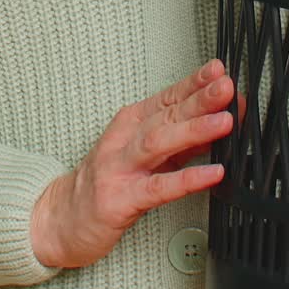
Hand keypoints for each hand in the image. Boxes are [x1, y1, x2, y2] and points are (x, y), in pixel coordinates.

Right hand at [30, 58, 245, 269]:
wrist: (61, 218)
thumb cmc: (106, 183)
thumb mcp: (144, 155)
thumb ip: (180, 141)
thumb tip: (217, 122)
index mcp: (130, 123)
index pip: (167, 97)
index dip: (193, 83)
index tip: (218, 70)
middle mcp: (124, 139)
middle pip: (166, 114)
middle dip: (199, 99)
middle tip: (226, 88)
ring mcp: (120, 168)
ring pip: (159, 142)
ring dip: (194, 130)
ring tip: (224, 122)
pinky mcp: (121, 199)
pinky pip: (159, 187)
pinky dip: (188, 179)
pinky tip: (213, 174)